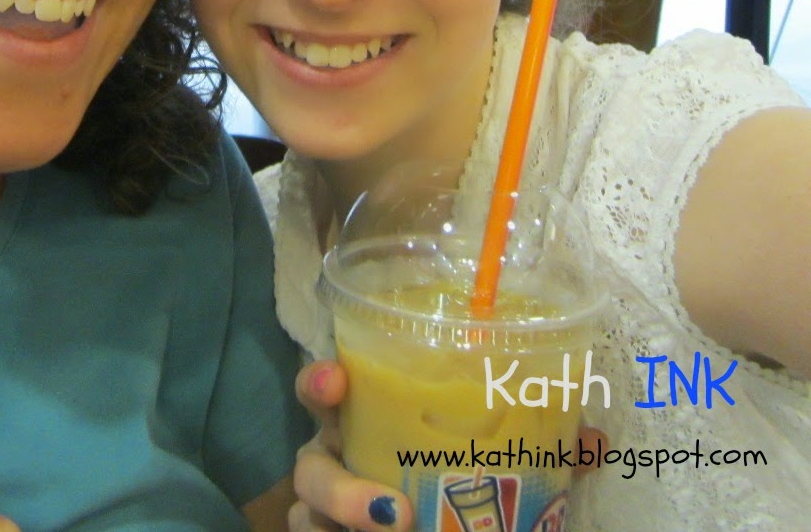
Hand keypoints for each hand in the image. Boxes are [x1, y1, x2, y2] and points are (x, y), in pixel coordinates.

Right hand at [288, 360, 609, 531]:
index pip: (324, 390)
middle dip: (338, 488)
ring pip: (305, 517)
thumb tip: (591, 442)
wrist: (444, 515)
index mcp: (367, 419)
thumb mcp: (493, 456)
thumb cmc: (457, 470)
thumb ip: (538, 448)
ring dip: (344, 523)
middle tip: (393, 511)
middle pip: (309, 467)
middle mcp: (337, 458)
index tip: (336, 381)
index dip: (319, 381)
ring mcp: (330, 507)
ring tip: (395, 531)